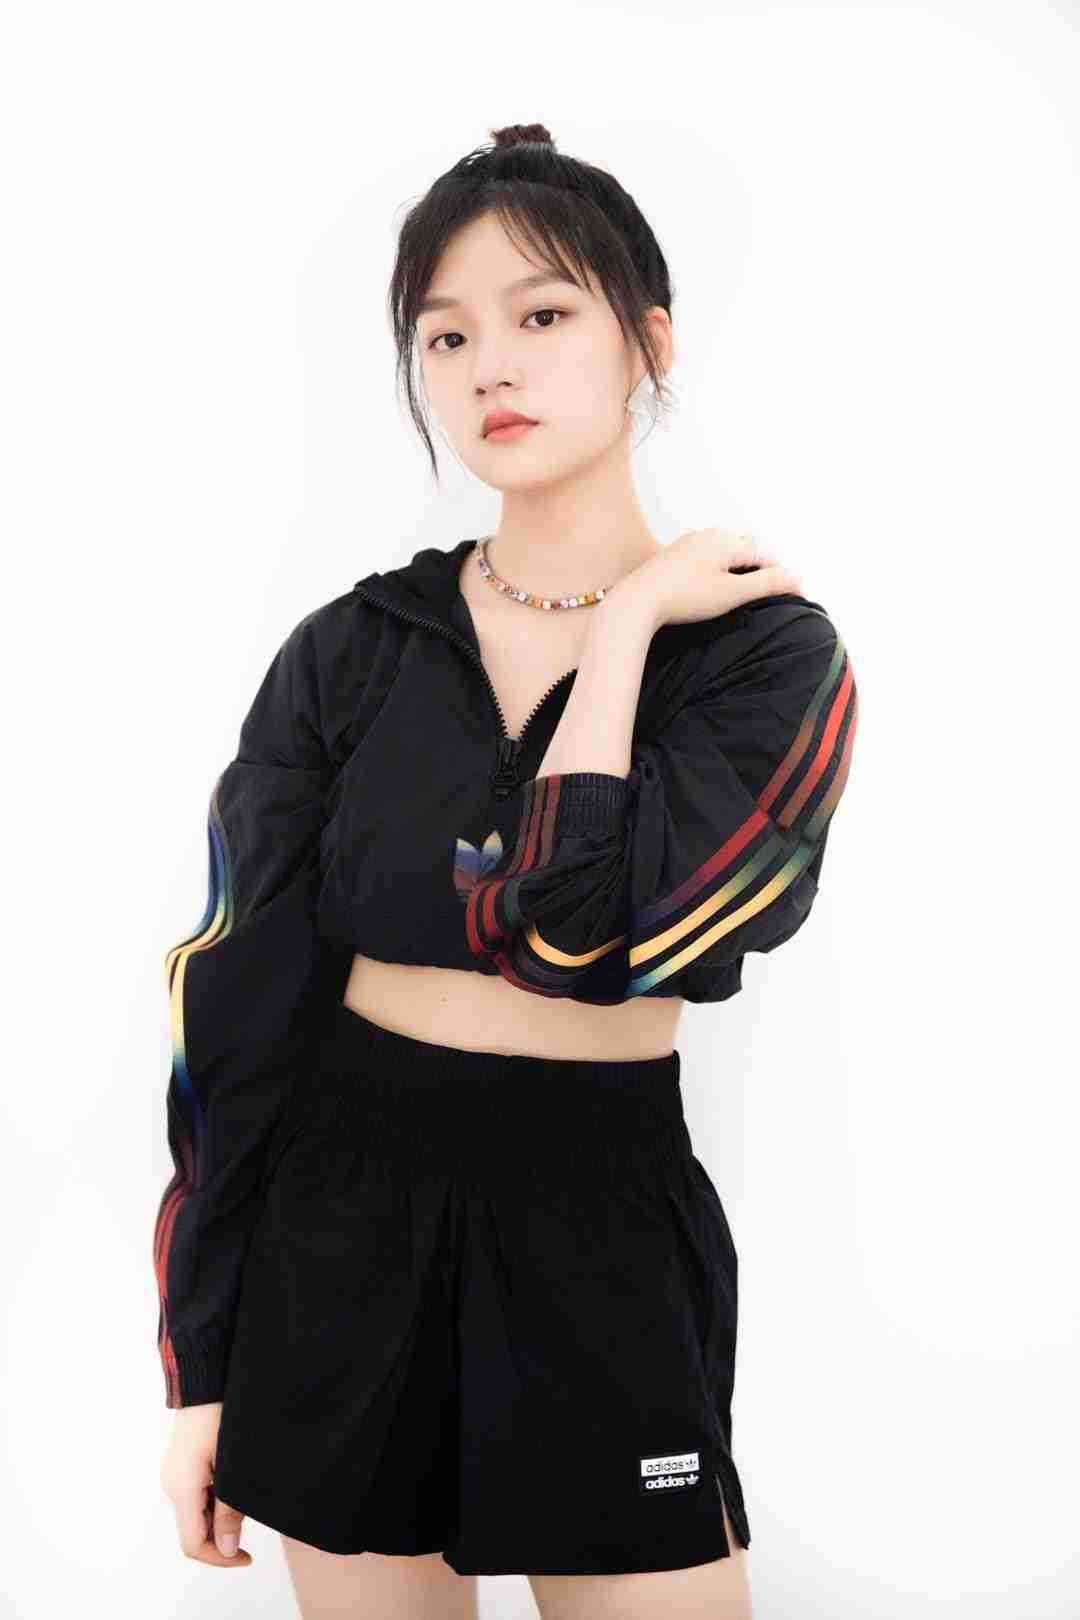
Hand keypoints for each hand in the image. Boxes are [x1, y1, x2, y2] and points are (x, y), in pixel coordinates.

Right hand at [160, 1402, 252, 1566]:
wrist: (205, 1379)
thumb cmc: (219, 1414)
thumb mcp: (230, 1464)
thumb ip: (228, 1508)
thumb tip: (228, 1548)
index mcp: (182, 1489)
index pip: (193, 1544)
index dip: (219, 1558)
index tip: (247, 1556)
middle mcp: (173, 1486)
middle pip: (194, 1530)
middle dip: (223, 1536)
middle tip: (252, 1521)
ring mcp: (174, 1475)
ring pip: (197, 1513)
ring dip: (220, 1517)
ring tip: (246, 1498)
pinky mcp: (181, 1466)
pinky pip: (196, 1496)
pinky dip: (215, 1501)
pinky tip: (234, 1486)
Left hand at [625, 529, 802, 629]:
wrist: (637, 601)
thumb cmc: (684, 597)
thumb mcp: (733, 593)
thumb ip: (767, 583)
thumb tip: (797, 577)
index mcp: (727, 541)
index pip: (765, 555)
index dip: (780, 576)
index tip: (794, 596)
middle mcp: (709, 535)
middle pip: (746, 547)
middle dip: (760, 566)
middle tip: (768, 591)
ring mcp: (689, 544)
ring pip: (725, 550)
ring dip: (738, 567)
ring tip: (743, 591)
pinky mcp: (674, 556)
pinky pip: (706, 557)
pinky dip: (718, 569)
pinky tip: (712, 587)